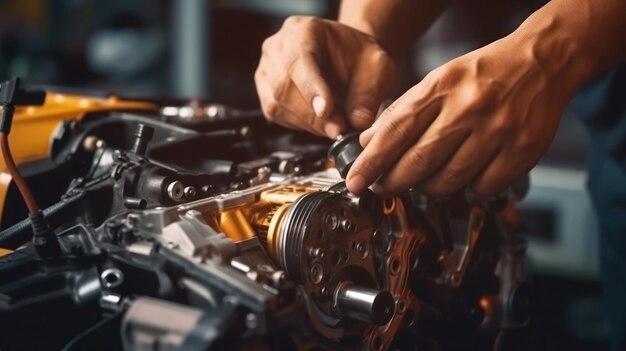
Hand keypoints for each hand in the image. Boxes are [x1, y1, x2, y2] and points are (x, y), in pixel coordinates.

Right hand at [255, 16, 396, 138]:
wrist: (347, 58)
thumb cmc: (359, 58)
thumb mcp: (377, 68)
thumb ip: (368, 93)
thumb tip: (357, 122)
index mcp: (303, 30)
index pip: (299, 60)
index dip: (311, 89)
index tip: (326, 111)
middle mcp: (277, 47)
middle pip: (284, 87)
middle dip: (313, 115)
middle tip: (339, 130)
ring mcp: (266, 69)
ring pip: (277, 104)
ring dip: (308, 123)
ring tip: (334, 125)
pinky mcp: (265, 91)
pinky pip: (276, 114)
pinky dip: (300, 124)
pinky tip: (320, 122)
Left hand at [346, 36, 578, 196]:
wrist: (540, 63)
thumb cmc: (483, 74)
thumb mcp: (438, 80)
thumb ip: (402, 111)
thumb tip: (369, 141)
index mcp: (441, 87)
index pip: (395, 131)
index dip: (371, 162)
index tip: (354, 181)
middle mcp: (468, 109)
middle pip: (418, 163)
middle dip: (393, 182)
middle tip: (383, 186)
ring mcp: (497, 130)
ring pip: (448, 181)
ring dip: (429, 189)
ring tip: (425, 180)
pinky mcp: (522, 150)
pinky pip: (483, 188)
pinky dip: (468, 190)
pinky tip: (465, 178)